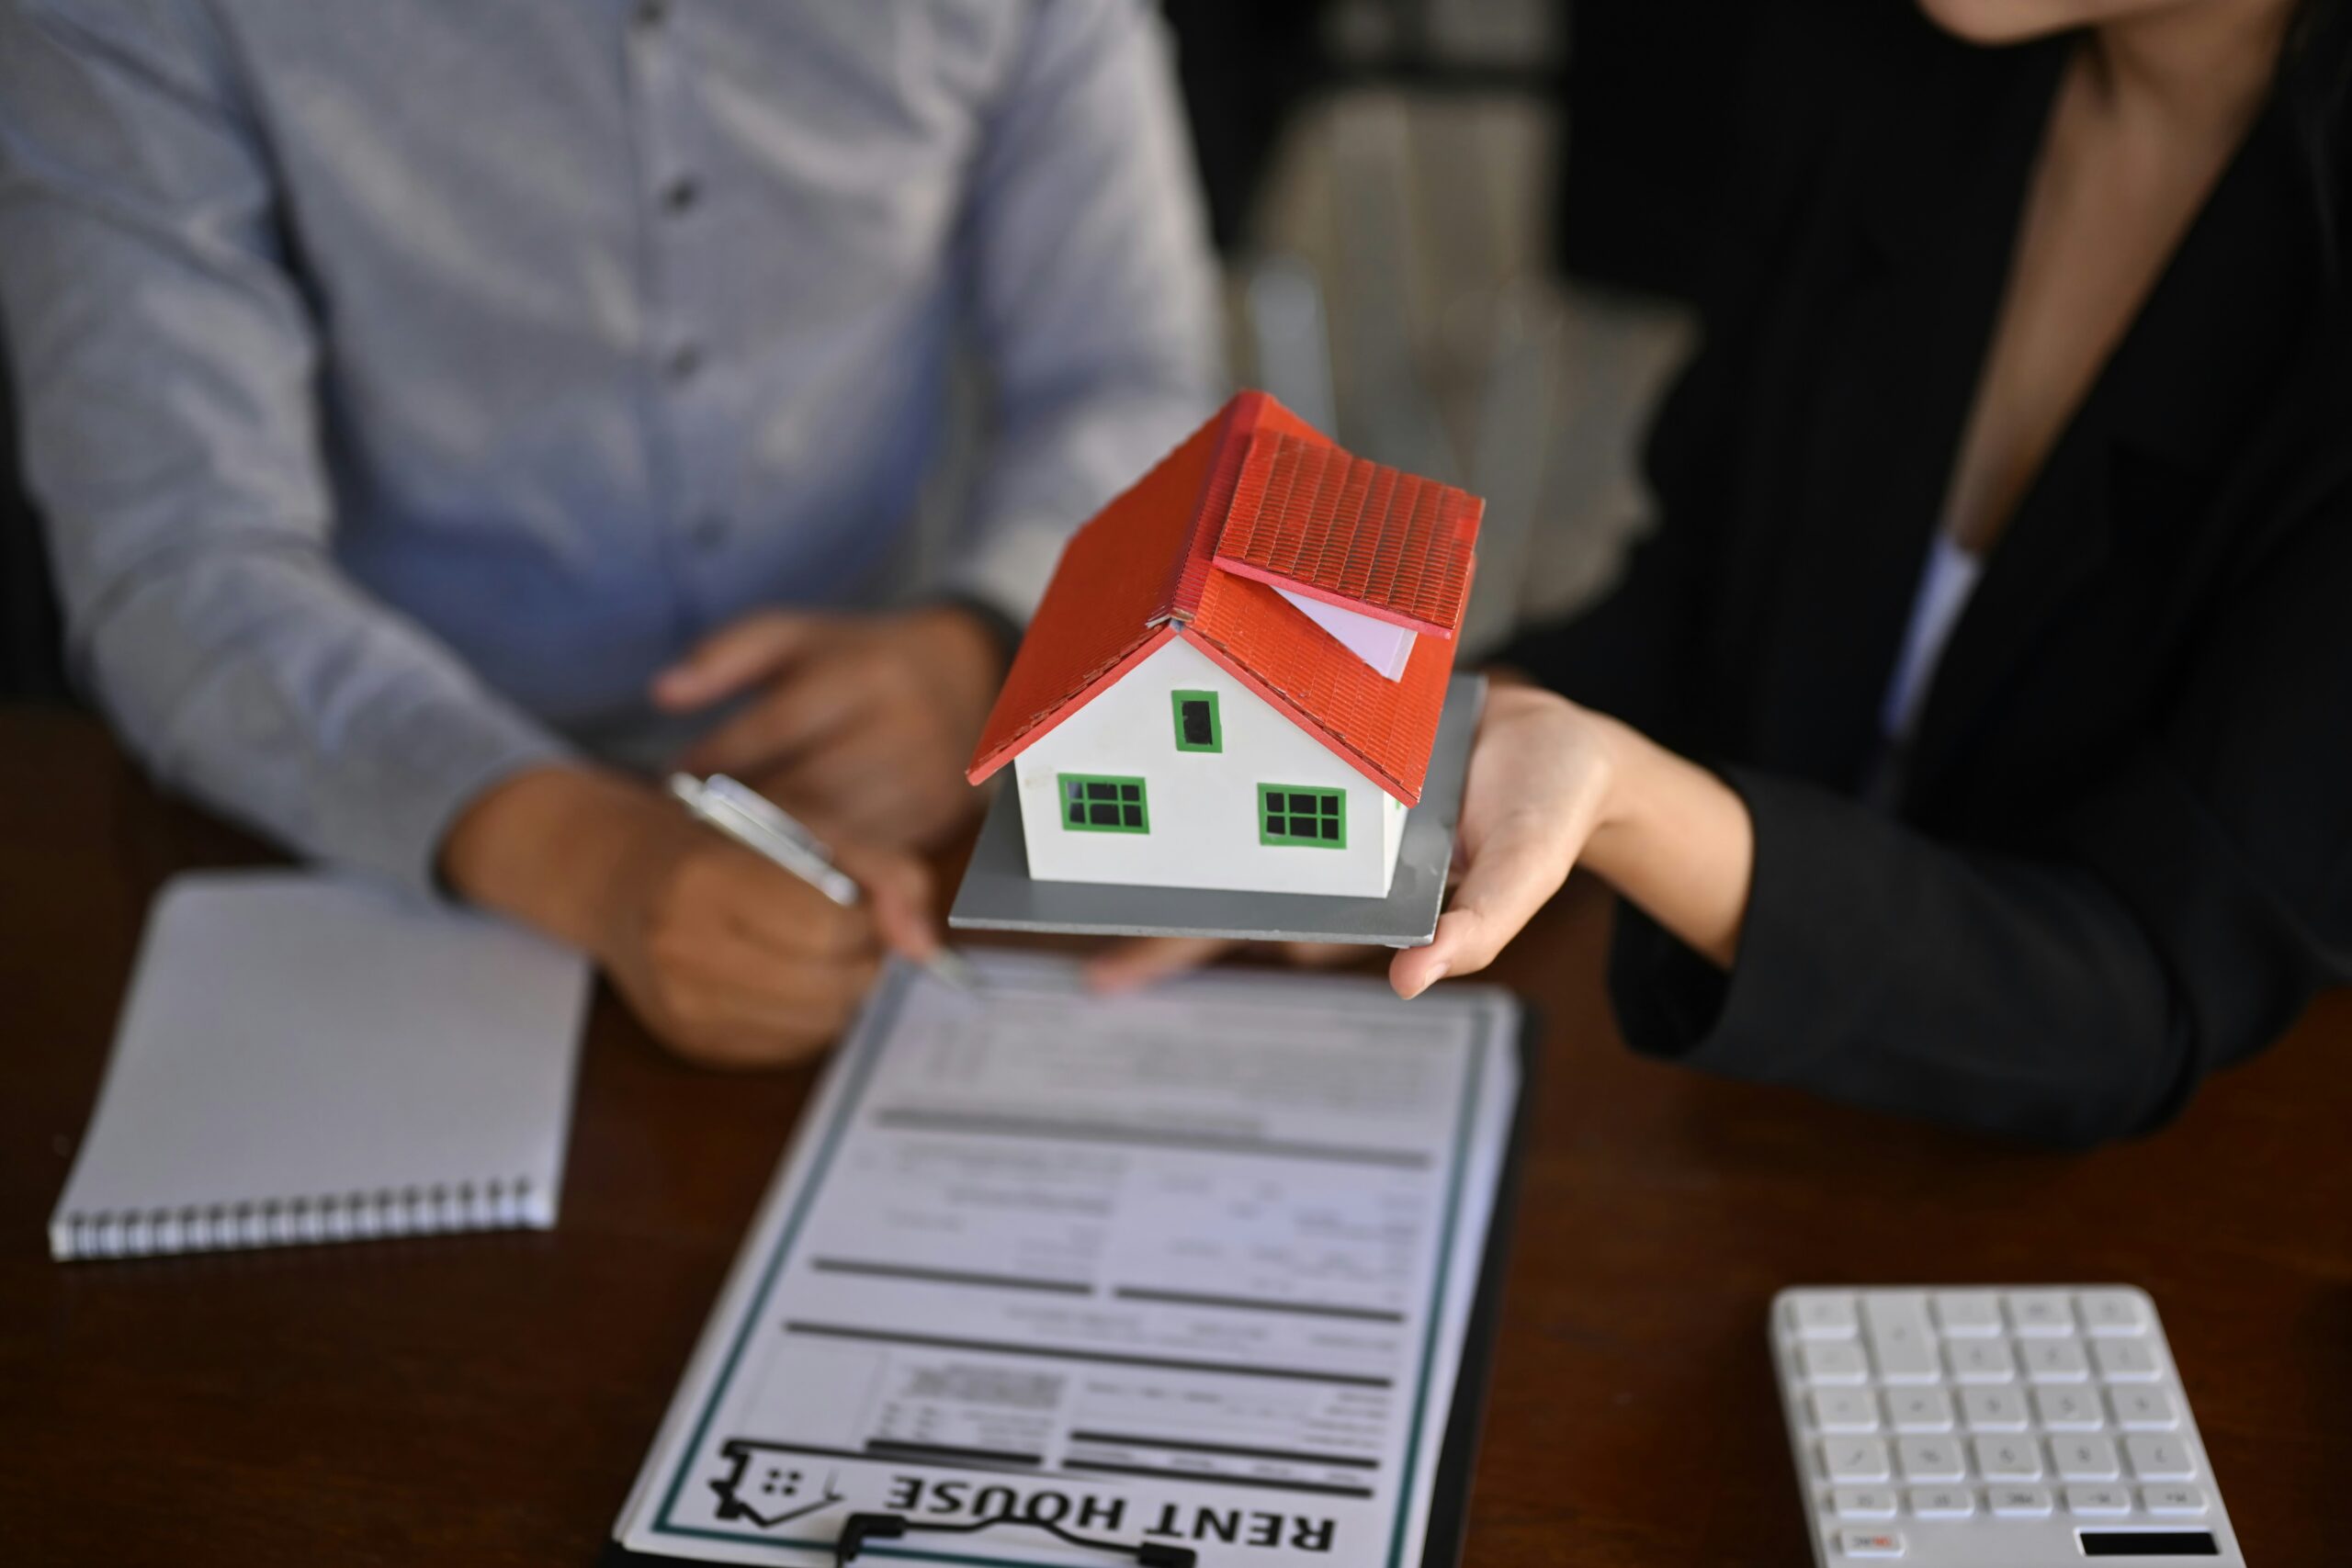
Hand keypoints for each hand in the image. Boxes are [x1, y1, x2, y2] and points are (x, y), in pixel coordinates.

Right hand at [441, 766, 940, 1067]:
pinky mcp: (691, 1044)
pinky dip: (811, 1017)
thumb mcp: (805, 826)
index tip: (854, 901)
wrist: (617, 876)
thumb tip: (927, 946)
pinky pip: (791, 1049)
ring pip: (820, 1024)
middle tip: (846, 931)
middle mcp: (685, 949)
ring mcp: (684, 1006)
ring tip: (818, 952)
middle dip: (862, 959)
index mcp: (708, 878)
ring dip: (843, 992)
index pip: (830, 926)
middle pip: (830, 984)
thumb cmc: (720, 841)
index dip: (864, 918)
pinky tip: (788, 980)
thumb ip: (883, 872)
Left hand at [651, 605, 1006, 849]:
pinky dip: (818, 858)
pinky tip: (779, 855)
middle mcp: (904, 728)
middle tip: (691, 818)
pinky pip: (866, 853)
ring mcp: (927, 779)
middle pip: (806, 788)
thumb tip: (661, 693)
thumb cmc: (858, 660)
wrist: (967, 679)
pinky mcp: (938, 818)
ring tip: (726, 840)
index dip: (718, 755)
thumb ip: (727, 655)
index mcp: (866, 674)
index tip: (674, 773)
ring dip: (774, 841)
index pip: (776, 726)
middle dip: (741, 808)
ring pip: (834, 830)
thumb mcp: (797, 637)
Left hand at [1083, 684, 1627, 999]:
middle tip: (1079, 956)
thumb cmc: (1546, 814)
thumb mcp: (1521, 873)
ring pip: (1238, 824)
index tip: (1105, 971)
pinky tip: (1170, 750)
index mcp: (1362, 895)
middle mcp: (1333, 856)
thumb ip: (1476, 928)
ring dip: (1174, 836)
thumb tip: (1407, 980)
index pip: (1259, 928)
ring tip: (1089, 838)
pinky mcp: (1336, 738)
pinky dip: (1230, 745)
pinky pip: (1275, 745)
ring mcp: (1331, 801)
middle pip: (1230, 896)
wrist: (1566, 738)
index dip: (1183, 946)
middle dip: (1157, 932)